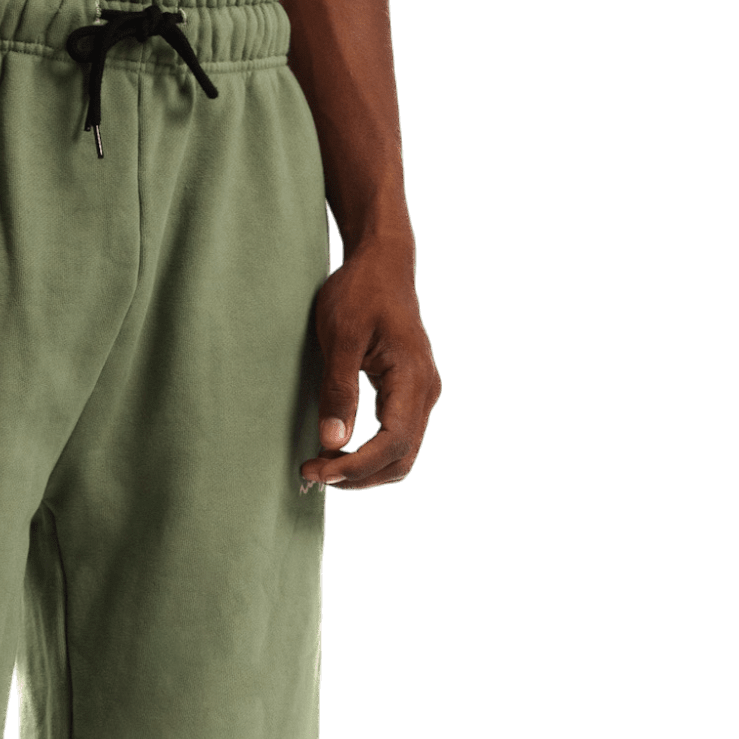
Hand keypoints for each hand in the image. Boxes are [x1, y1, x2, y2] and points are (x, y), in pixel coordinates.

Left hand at [299, 240, 440, 492]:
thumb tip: (332, 442)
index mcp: (412, 378)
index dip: (354, 467)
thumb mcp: (342, 338)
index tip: (316, 471)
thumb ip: (338, 391)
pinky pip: (397, 439)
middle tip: (313, 473)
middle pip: (400, 459)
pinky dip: (371, 456)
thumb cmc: (361, 292)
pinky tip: (340, 453)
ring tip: (323, 467)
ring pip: (401, 455)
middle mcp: (426, 392)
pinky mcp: (411, 395)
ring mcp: (422, 395)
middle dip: (357, 476)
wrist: (383, 262)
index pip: (391, 444)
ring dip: (364, 471)